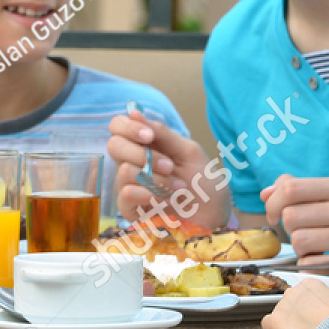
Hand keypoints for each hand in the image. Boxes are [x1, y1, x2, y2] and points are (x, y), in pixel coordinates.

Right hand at [106, 110, 225, 225]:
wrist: (215, 216)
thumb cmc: (203, 182)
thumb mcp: (189, 152)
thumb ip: (162, 133)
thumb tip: (134, 112)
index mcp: (144, 145)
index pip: (118, 126)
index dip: (129, 127)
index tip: (150, 136)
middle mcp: (131, 162)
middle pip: (114, 145)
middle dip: (144, 154)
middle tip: (169, 166)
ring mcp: (128, 185)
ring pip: (125, 170)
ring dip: (156, 178)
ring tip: (177, 188)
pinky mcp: (129, 209)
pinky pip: (126, 194)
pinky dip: (149, 194)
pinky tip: (166, 201)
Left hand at [260, 175, 328, 287]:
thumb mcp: (327, 198)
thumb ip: (295, 190)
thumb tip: (265, 194)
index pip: (291, 188)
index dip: (273, 203)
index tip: (274, 214)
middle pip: (291, 216)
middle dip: (288, 229)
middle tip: (302, 233)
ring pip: (299, 241)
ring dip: (298, 249)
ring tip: (313, 248)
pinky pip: (310, 265)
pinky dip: (307, 266)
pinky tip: (322, 262)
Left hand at [262, 276, 328, 328]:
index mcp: (310, 284)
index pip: (307, 293)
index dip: (314, 306)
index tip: (320, 314)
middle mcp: (293, 291)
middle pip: (294, 302)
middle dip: (301, 313)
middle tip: (313, 325)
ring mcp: (282, 306)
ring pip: (282, 313)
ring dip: (290, 322)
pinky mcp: (275, 322)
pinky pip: (268, 324)